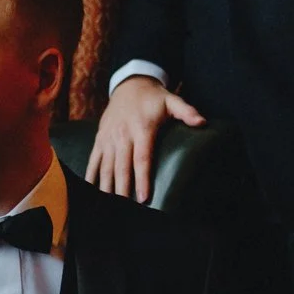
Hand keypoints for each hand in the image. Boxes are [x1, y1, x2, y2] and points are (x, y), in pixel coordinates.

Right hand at [86, 78, 205, 202]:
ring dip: (106, 187)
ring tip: (108, 205)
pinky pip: (94, 160)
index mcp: (142, 128)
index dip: (142, 179)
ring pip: (106, 166)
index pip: (142, 158)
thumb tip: (202, 122)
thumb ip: (187, 112)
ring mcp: (109, 137)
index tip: (143, 198)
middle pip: (121, 167)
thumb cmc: (154, 97)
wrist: (129, 84)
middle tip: (125, 209)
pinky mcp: (100, 139)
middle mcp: (122, 135)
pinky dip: (91, 175)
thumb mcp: (172, 100)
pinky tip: (91, 190)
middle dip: (122, 189)